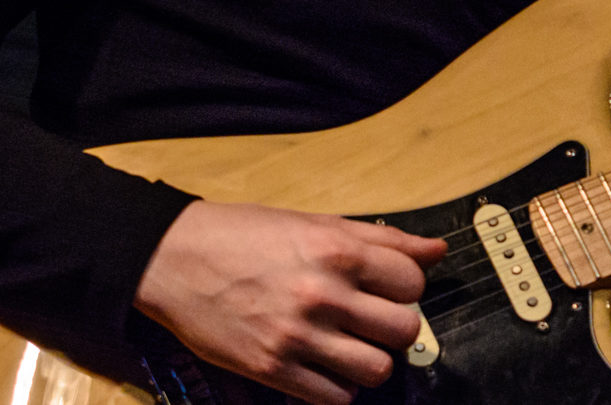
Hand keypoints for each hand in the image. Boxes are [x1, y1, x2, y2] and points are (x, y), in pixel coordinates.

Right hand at [133, 199, 446, 404]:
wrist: (174, 258)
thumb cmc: (245, 235)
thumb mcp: (318, 223)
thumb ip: (382, 239)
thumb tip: (436, 250)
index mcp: (338, 252)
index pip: (413, 281)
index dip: (407, 286)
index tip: (391, 288)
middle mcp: (323, 294)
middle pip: (403, 329)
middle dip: (397, 327)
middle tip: (375, 320)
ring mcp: (297, 336)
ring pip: (375, 369)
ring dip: (371, 361)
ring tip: (353, 346)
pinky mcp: (271, 369)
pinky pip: (333, 397)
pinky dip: (338, 387)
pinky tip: (326, 366)